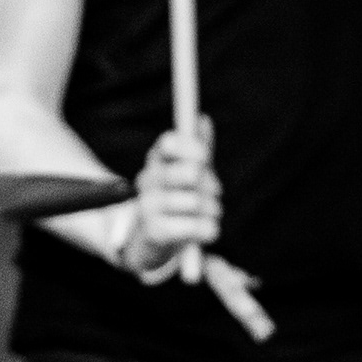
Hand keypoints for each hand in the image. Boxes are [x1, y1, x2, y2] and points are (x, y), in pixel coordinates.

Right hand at [112, 121, 221, 274]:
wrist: (151, 242)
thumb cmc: (176, 200)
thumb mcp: (187, 173)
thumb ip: (197, 148)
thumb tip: (203, 119)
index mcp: (156, 161)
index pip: (168, 142)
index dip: (191, 147)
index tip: (205, 158)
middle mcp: (147, 180)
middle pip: (191, 172)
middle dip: (211, 185)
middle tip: (214, 193)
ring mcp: (148, 206)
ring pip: (198, 202)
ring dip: (213, 210)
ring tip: (208, 215)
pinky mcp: (155, 231)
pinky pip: (197, 226)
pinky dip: (210, 230)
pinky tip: (206, 231)